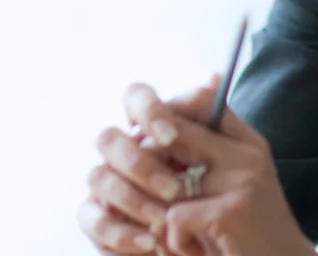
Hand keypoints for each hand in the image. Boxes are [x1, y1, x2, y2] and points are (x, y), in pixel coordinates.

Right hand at [79, 83, 208, 253]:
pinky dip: (122, 233)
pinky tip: (151, 243)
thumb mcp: (224, 160)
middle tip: (175, 189)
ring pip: (99, 178)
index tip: (172, 135)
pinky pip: (93, 219)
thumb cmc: (214, 196)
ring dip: (135, 200)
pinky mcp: (97, 219)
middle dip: (141, 164)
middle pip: (109, 138)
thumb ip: (212, 122)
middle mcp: (122, 151)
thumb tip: (212, 77)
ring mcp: (106, 184)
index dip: (149, 111)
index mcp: (151, 128)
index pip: (136, 98)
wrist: (214, 243)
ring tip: (165, 222)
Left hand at [117, 82, 314, 255]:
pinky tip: (196, 250)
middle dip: (146, 163)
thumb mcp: (234, 186)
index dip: (165, 113)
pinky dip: (176, 242)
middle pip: (173, 130)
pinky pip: (174, 217)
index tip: (150, 142)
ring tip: (177, 233)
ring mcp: (242, 180)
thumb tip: (174, 106)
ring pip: (167, 181)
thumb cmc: (250, 235)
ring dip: (161, 215)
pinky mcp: (232, 211)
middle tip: (149, 195)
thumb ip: (207, 152)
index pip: (202, 98)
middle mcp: (248, 154)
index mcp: (248, 142)